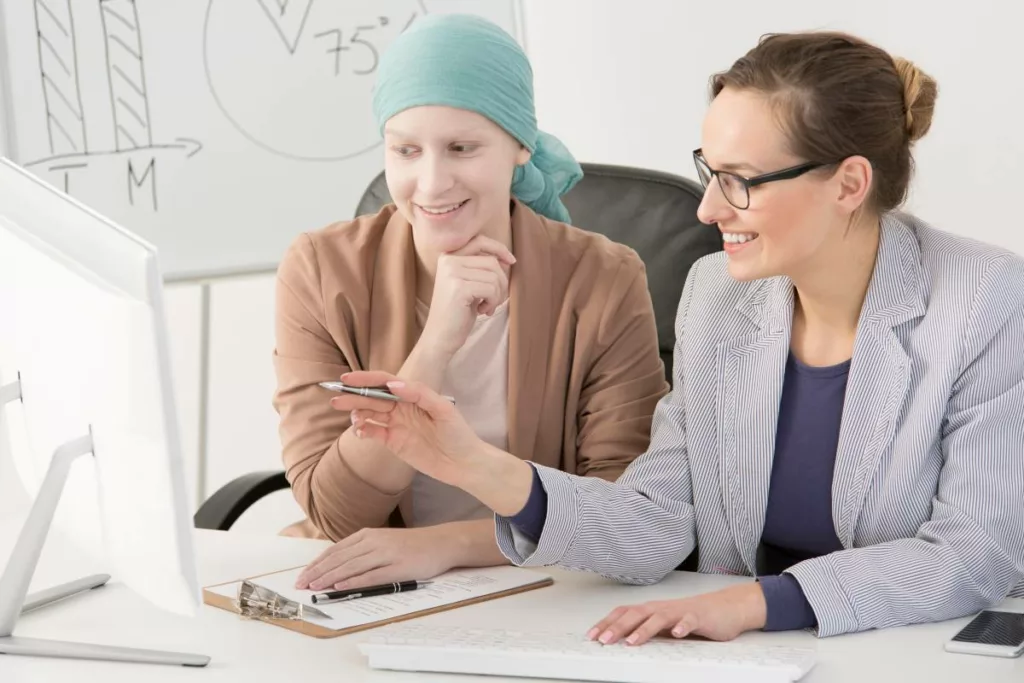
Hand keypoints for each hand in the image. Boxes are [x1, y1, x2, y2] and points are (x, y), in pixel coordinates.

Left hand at [295, 526, 457, 590]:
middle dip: (317, 572)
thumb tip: (338, 566)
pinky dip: (353, 581)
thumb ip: (362, 550)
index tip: (303, 575)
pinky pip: (371, 575)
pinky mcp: (397, 567)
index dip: (317, 563)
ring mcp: (385, 554)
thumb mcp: (383, 542)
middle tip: (301, 585)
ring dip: (329, 578)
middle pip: (339, 559)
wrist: (441, 543)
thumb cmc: (411, 545)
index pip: (335, 550)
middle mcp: (373, 542)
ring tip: (314, 587)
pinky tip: (340, 587)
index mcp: (368, 535)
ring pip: (351, 567)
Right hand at [330, 370, 484, 486]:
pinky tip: (358, 431)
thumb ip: (419, 394)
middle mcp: (402, 408)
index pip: (385, 383)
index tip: (347, 379)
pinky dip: (363, 431)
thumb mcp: (443, 409)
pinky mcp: (394, 442)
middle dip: (353, 397)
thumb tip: (393, 385)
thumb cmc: (458, 433)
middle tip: (335, 399)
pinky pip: (373, 434)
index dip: (365, 379)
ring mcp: (397, 425)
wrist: (464, 463)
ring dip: (357, 414)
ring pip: (370, 415)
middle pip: (373, 398)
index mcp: (413, 395)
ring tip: (350, 417)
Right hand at [419, 235, 514, 357]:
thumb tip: (506, 259)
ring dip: (497, 295)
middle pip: (491, 262)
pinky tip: (481, 311)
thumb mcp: (468, 284)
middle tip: (494, 300)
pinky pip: (491, 289)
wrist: (440, 337)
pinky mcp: (459, 287)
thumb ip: (481, 268)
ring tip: (485, 307)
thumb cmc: (457, 312)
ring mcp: (452, 272)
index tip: (511, 261)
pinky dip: (493, 302)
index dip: (499, 248)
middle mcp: (448, 260)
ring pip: (494, 276)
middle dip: (501, 282)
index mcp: (448, 257)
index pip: (480, 241)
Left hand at [587, 583, 767, 645]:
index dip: (606, 623)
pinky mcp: (699, 617)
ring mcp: (680, 611)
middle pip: (635, 614)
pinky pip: (690, 620)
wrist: (725, 607)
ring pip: (659, 617)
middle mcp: (662, 608)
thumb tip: (619, 640)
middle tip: (603, 640)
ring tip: (631, 641)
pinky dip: (682, 626)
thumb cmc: (692, 616)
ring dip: (644, 629)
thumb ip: (645, 629)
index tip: (591, 636)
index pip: (623, 613)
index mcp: (651, 610)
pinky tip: (676, 634)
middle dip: (617, 627)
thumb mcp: (664, 624)